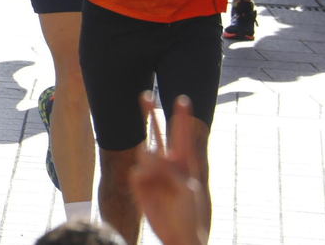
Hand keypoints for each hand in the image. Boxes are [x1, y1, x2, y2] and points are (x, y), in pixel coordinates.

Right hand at [129, 94, 209, 244]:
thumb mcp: (184, 188)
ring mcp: (153, 172)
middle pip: (157, 133)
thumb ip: (167, 168)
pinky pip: (136, 172)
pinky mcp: (140, 184)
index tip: (182, 99)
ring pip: (144, 153)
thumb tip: (146, 151)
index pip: (182, 135)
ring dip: (149, 160)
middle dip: (151, 114)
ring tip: (156, 174)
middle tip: (144, 94)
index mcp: (184, 163)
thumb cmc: (188, 214)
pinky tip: (148, 191)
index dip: (182, 117)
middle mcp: (167, 164)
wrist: (176, 235)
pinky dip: (142, 178)